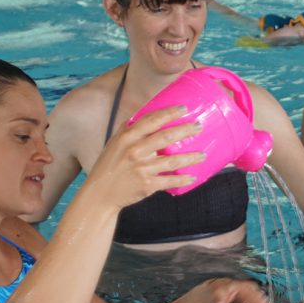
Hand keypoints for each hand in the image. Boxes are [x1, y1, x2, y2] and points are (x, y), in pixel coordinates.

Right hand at [87, 106, 205, 208]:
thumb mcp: (114, 143)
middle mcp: (134, 151)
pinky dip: (183, 180)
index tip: (184, 109)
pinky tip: (193, 177)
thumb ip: (129, 129)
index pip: (151, 120)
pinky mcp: (147, 185)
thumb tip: (146, 114)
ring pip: (172, 161)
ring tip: (203, 154)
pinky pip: (170, 181)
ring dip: (191, 157)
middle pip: (166, 137)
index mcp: (127, 138)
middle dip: (186, 130)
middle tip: (199, 127)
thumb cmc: (109, 165)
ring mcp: (141, 169)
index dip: (169, 113)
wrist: (100, 193)